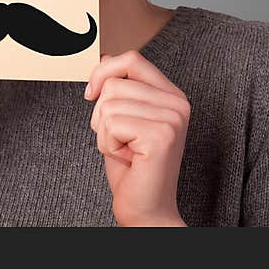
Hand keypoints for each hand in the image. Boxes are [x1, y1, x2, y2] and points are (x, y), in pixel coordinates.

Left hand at [85, 51, 190, 226]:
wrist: (146, 211)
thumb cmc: (132, 169)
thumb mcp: (122, 119)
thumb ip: (120, 88)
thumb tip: (105, 58)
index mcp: (171, 95)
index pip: (131, 59)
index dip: (103, 72)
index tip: (91, 94)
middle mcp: (177, 103)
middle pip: (113, 83)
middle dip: (102, 116)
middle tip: (121, 141)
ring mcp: (172, 118)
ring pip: (108, 104)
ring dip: (104, 133)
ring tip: (125, 151)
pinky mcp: (161, 135)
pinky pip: (111, 124)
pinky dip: (108, 145)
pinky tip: (127, 159)